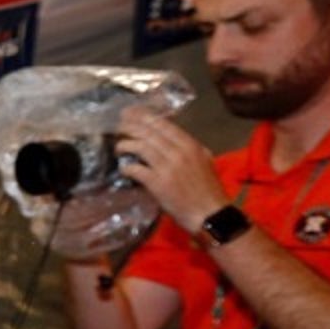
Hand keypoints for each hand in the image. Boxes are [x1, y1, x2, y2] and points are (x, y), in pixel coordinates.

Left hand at [113, 108, 231, 233]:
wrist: (210, 214)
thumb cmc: (208, 189)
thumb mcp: (205, 161)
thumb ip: (189, 148)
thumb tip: (170, 138)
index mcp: (190, 145)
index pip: (162, 124)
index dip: (143, 117)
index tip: (130, 114)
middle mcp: (178, 151)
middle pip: (148, 132)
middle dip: (130, 127)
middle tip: (118, 127)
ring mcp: (167, 167)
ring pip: (140, 147)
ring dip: (125, 145)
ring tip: (118, 146)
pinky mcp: (157, 183)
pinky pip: (136, 169)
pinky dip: (126, 167)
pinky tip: (123, 168)